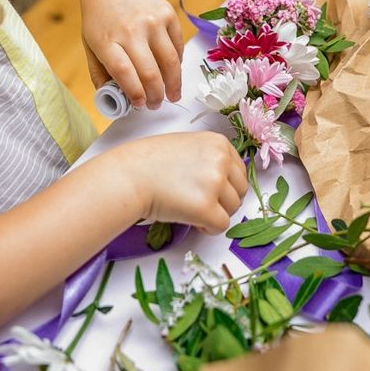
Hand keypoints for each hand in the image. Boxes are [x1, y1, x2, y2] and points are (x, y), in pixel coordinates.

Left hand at [80, 0, 183, 108]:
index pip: (124, 73)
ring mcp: (152, 20)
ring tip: (172, 95)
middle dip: (156, 95)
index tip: (141, 104)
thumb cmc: (99, 18)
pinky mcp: (168, 13)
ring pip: (170, 61)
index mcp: (107, 41)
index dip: (135, 93)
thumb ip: (99, 72)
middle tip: (156, 105)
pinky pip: (178, 45)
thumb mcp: (89, 44)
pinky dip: (178, 62)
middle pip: (150, 71)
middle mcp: (131, 30)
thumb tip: (114, 100)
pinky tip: (173, 71)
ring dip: (173, 83)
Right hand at [121, 132, 247, 234]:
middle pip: (241, 190)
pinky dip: (208, 228)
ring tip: (191, 209)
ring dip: (216, 213)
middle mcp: (221, 160)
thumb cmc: (149, 162)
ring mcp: (215, 184)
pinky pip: (221, 226)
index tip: (209, 189)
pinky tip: (191, 220)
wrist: (129, 176)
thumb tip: (227, 179)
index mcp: (218, 143)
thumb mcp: (187, 146)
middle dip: (224, 200)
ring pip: (233, 209)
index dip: (226, 184)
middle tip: (201, 202)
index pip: (240, 170)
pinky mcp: (206, 208)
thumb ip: (209, 158)